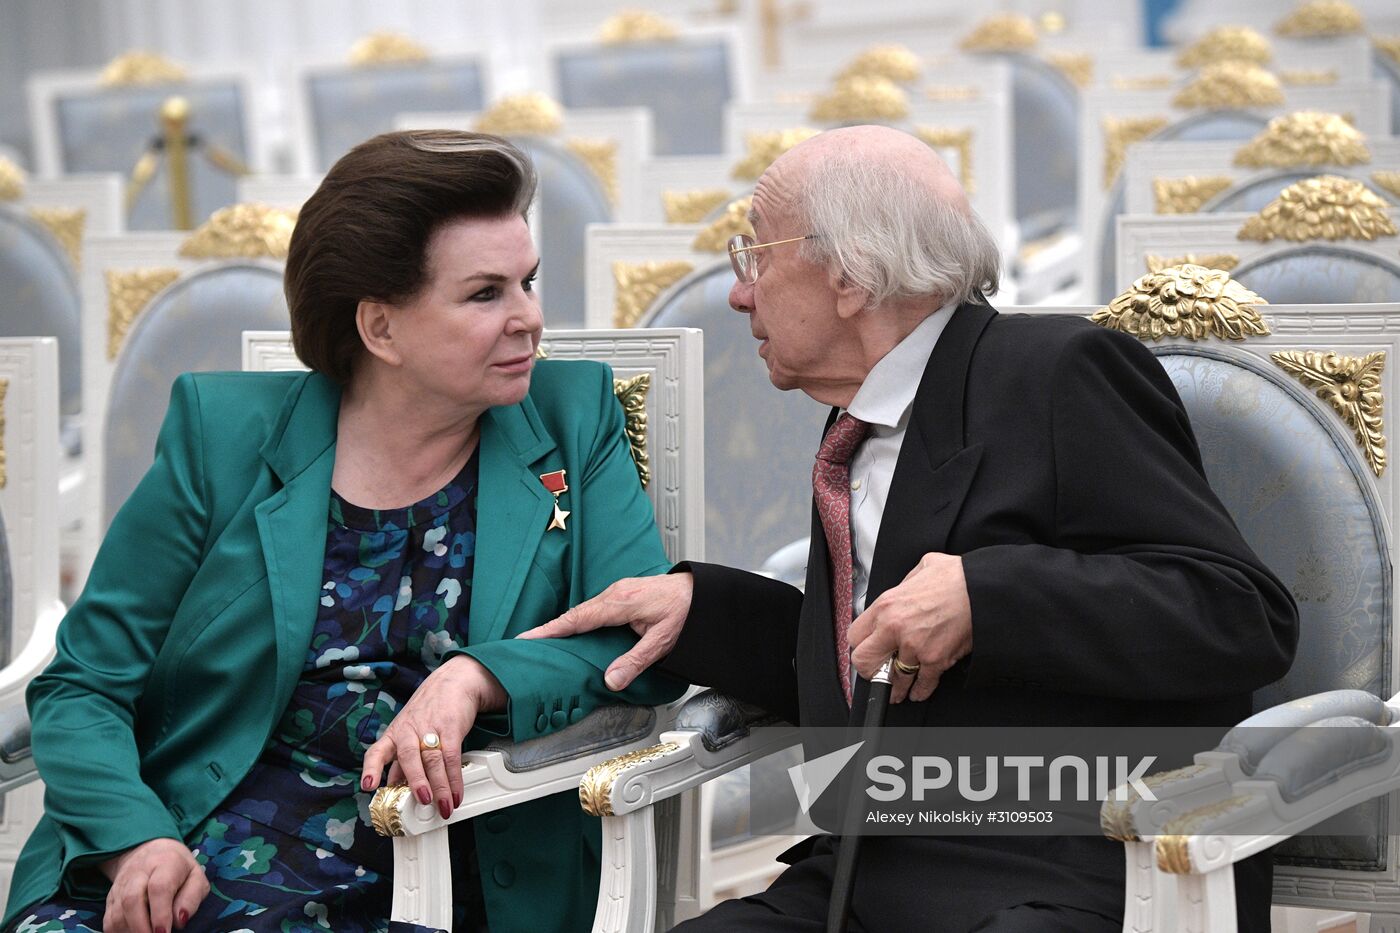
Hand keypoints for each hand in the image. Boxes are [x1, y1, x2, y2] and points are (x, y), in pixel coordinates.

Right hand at [99, 837, 207, 932]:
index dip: (161, 913)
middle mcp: (138, 872)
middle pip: (131, 900)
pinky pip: (109, 921)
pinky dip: (119, 932)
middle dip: (141, 927)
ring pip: (117, 913)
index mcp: (166, 862)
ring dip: (131, 931)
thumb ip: (192, 897)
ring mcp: (121, 885)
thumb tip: (180, 920)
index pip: (159, 887)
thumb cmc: (179, 869)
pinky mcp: (110, 899)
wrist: (150, 852)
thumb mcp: (196, 877)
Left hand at [360, 655, 506, 819]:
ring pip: (433, 760)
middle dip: (416, 780)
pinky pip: (452, 756)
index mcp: (394, 734)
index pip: (376, 751)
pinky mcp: (450, 726)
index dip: (371, 769)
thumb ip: (400, 760)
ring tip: (444, 806)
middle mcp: (409, 731)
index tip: (368, 786)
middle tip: (424, 800)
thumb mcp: (407, 732)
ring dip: (440, 786)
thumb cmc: (427, 710)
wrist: (452, 682)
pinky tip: (455, 793)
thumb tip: (393, 787)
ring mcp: (430, 728)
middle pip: (409, 757)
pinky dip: (455, 778)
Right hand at [516, 573, 692, 690]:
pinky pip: (593, 608)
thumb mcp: (662, 641)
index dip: (551, 630)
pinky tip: (574, 631)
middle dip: (549, 629)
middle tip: (525, 643)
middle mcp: (614, 594)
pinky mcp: (622, 594)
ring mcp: (617, 592)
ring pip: (584, 610)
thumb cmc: (686, 611)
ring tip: (543, 640)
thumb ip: (635, 662)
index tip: (528, 638)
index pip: (578, 619)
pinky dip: (578, 620)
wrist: (701, 591)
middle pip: (575, 614)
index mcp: (620, 603)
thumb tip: (611, 680)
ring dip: (564, 624)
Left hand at [848, 552, 971, 703]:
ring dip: (896, 686)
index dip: (861, 644)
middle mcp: (895, 628)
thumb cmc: (956, 577)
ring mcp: (914, 647)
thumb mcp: (920, 569)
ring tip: (896, 691)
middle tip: (876, 671)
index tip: (867, 648)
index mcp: (886, 606)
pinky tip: (917, 692)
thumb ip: (904, 585)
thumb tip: (901, 592)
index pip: (854, 636)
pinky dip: (920, 691)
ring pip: (894, 678)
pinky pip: (922, 684)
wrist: (983, 590)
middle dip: (870, 669)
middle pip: (864, 662)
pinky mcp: (935, 660)